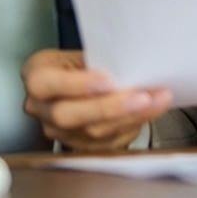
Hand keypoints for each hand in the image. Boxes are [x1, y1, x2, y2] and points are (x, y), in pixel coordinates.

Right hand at [21, 49, 172, 151]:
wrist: (82, 81)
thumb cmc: (83, 63)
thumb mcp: (84, 51)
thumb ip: (99, 60)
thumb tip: (131, 63)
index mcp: (37, 76)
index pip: (45, 84)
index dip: (77, 85)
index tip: (108, 80)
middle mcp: (41, 108)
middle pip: (69, 115)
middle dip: (110, 107)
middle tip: (143, 97)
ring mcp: (58, 131)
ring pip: (92, 132)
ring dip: (131, 117)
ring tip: (159, 101)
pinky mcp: (79, 146)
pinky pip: (107, 143)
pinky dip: (133, 126)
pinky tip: (152, 112)